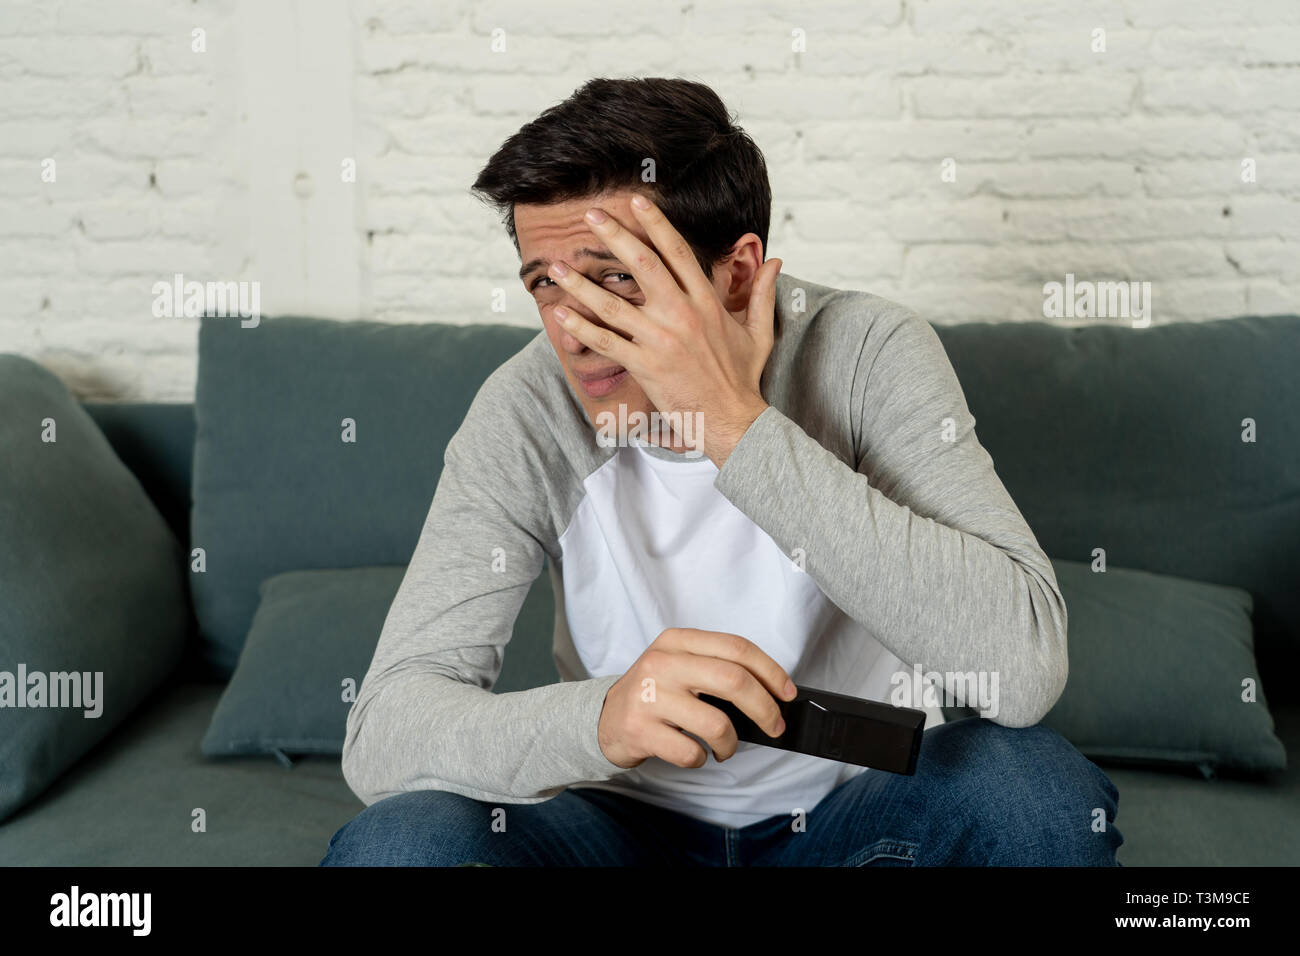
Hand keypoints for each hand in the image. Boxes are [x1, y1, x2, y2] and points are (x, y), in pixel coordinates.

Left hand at [547, 193, 781, 467]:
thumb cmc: (743, 378)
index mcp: (706, 302)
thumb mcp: (759, 332)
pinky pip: (606, 342)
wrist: (733, 419)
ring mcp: (660, 340)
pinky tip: (560, 315)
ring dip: (581, 284)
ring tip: (558, 267)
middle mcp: (682, 314)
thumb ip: (763, 294)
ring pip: (614, 305)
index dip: (656, 224)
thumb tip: (775, 262)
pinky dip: (581, 329)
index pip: (678, 252)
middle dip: (615, 236)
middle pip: (643, 265)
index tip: (637, 202)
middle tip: (591, 216)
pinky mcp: (645, 366)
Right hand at [596, 627, 798, 768]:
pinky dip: (702, 759)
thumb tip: (772, 691)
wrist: (603, 719)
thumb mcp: (678, 664)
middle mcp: (662, 663)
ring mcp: (649, 697)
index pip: (736, 647)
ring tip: (725, 748)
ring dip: (731, 744)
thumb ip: (716, 667)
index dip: (770, 671)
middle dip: (765, 708)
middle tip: (775, 726)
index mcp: (677, 641)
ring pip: (717, 723)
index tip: (787, 693)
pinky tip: (694, 753)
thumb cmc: (653, 693)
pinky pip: (691, 752)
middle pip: (734, 680)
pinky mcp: (640, 730)